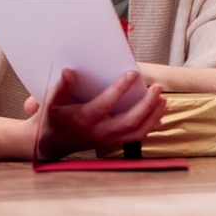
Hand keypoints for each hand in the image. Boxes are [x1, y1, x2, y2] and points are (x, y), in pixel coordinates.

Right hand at [33, 68, 167, 160]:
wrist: (52, 143)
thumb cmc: (53, 118)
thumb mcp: (51, 101)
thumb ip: (61, 87)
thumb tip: (69, 71)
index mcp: (84, 119)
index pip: (105, 105)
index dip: (120, 89)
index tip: (132, 73)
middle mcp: (99, 132)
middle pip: (130, 121)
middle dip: (147, 104)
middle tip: (157, 87)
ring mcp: (108, 140)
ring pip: (137, 132)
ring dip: (153, 116)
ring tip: (164, 99)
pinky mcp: (114, 142)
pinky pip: (137, 136)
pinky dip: (151, 125)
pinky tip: (159, 112)